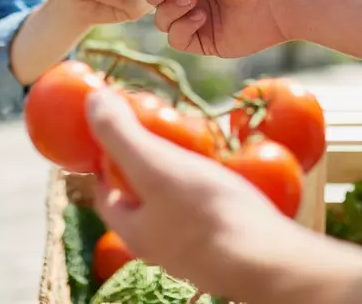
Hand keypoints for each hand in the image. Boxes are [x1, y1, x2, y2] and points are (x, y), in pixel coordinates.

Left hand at [85, 88, 361, 302]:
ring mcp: (197, 252)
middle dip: (144, 172)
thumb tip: (92, 101)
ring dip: (180, 182)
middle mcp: (161, 248)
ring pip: (177, 211)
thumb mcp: (154, 164)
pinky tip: (229, 176)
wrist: (270, 260)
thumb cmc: (207, 213)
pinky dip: (212, 194)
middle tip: (158, 138)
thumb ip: (120, 134)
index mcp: (135, 231)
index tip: (115, 136)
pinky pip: (212, 217)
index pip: (105, 196)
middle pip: (142, 203)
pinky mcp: (230, 249)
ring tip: (194, 152)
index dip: (104, 165)